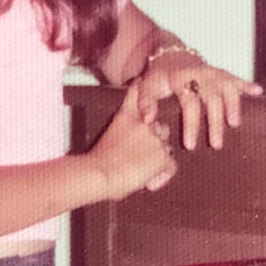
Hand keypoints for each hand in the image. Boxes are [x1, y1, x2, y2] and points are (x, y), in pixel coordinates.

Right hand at [89, 81, 176, 198]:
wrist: (98, 173)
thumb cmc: (95, 162)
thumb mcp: (105, 137)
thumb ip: (120, 132)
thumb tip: (125, 144)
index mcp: (127, 116)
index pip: (138, 93)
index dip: (142, 89)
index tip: (141, 81)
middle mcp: (145, 123)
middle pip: (160, 127)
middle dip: (155, 140)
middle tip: (140, 157)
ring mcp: (156, 140)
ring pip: (166, 148)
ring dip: (158, 159)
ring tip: (142, 173)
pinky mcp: (162, 158)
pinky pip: (170, 167)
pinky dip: (162, 176)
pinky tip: (150, 184)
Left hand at [137, 49, 262, 150]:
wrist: (169, 54)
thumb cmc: (159, 75)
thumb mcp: (147, 85)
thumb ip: (146, 102)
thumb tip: (148, 120)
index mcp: (181, 79)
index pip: (189, 103)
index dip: (191, 124)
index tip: (190, 145)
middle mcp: (200, 74)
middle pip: (213, 98)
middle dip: (215, 122)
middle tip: (216, 144)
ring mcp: (213, 73)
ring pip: (228, 87)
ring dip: (234, 105)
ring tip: (235, 124)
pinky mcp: (221, 73)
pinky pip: (236, 78)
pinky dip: (247, 85)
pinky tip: (258, 93)